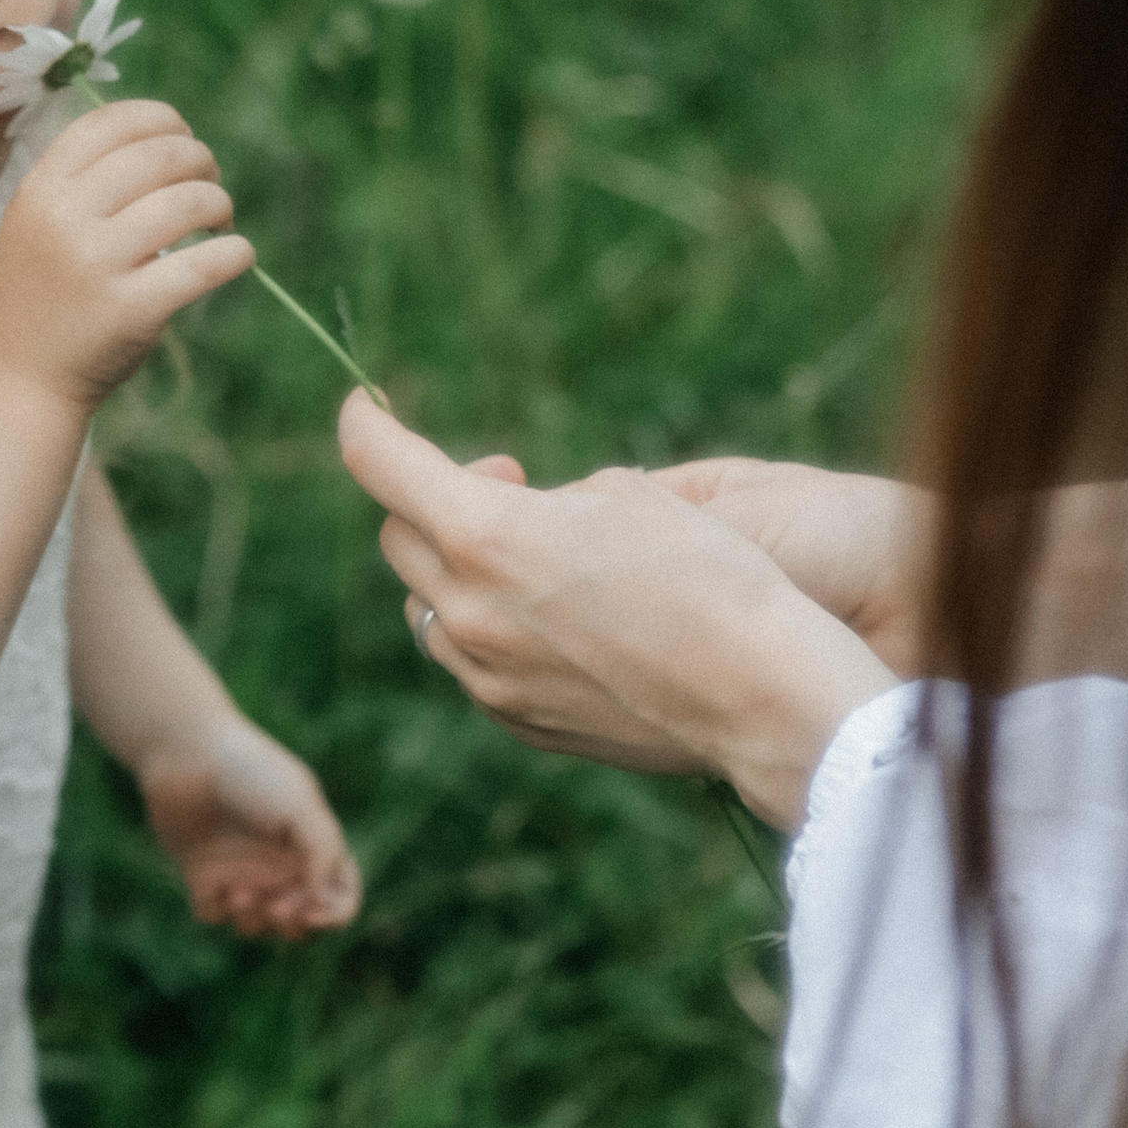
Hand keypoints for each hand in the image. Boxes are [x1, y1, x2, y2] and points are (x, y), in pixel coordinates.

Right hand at [0, 100, 252, 411]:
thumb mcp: (35, 223)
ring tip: (218, 221)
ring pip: (188, 202)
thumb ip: (81, 180)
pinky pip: (205, 264)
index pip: (110, 122)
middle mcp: (63, 220)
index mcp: (40, 190)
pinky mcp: (131, 310)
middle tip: (209, 183)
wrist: (22, 380)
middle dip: (201, 159)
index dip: (161, 119)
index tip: (182, 137)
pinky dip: (235, 253)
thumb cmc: (43, 294)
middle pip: (159, 155)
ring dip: (219, 203)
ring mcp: (96, 265)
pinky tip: (236, 255)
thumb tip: (164, 135)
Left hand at [137, 716, 361, 937]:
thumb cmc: (251, 774)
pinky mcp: (203, 875)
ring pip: (257, 925)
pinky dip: (215, 908)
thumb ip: (324, 855)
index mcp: (313, 847)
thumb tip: (320, 901)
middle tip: (274, 908)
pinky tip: (209, 882)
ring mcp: (241, 871)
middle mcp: (279, 864)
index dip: (333, 916)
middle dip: (291, 925)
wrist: (187, 755)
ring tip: (236, 892)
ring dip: (251, 920)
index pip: (340, 898)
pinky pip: (213, 915)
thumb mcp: (302, 808)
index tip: (311, 914)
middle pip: (300, 923)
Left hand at [336, 394, 897, 828]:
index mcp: (487, 536)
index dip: (365, 424)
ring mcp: (488, 676)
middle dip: (432, 500)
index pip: (381, 465)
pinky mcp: (517, 719)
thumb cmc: (713, 575)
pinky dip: (490, 629)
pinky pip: (472, 663)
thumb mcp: (628, 496)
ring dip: (457, 571)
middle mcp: (469, 611)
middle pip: (400, 541)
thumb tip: (524, 517)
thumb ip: (547, 499)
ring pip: (429, 610)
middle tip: (507, 482)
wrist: (762, 695)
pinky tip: (555, 620)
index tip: (367, 408)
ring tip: (535, 557)